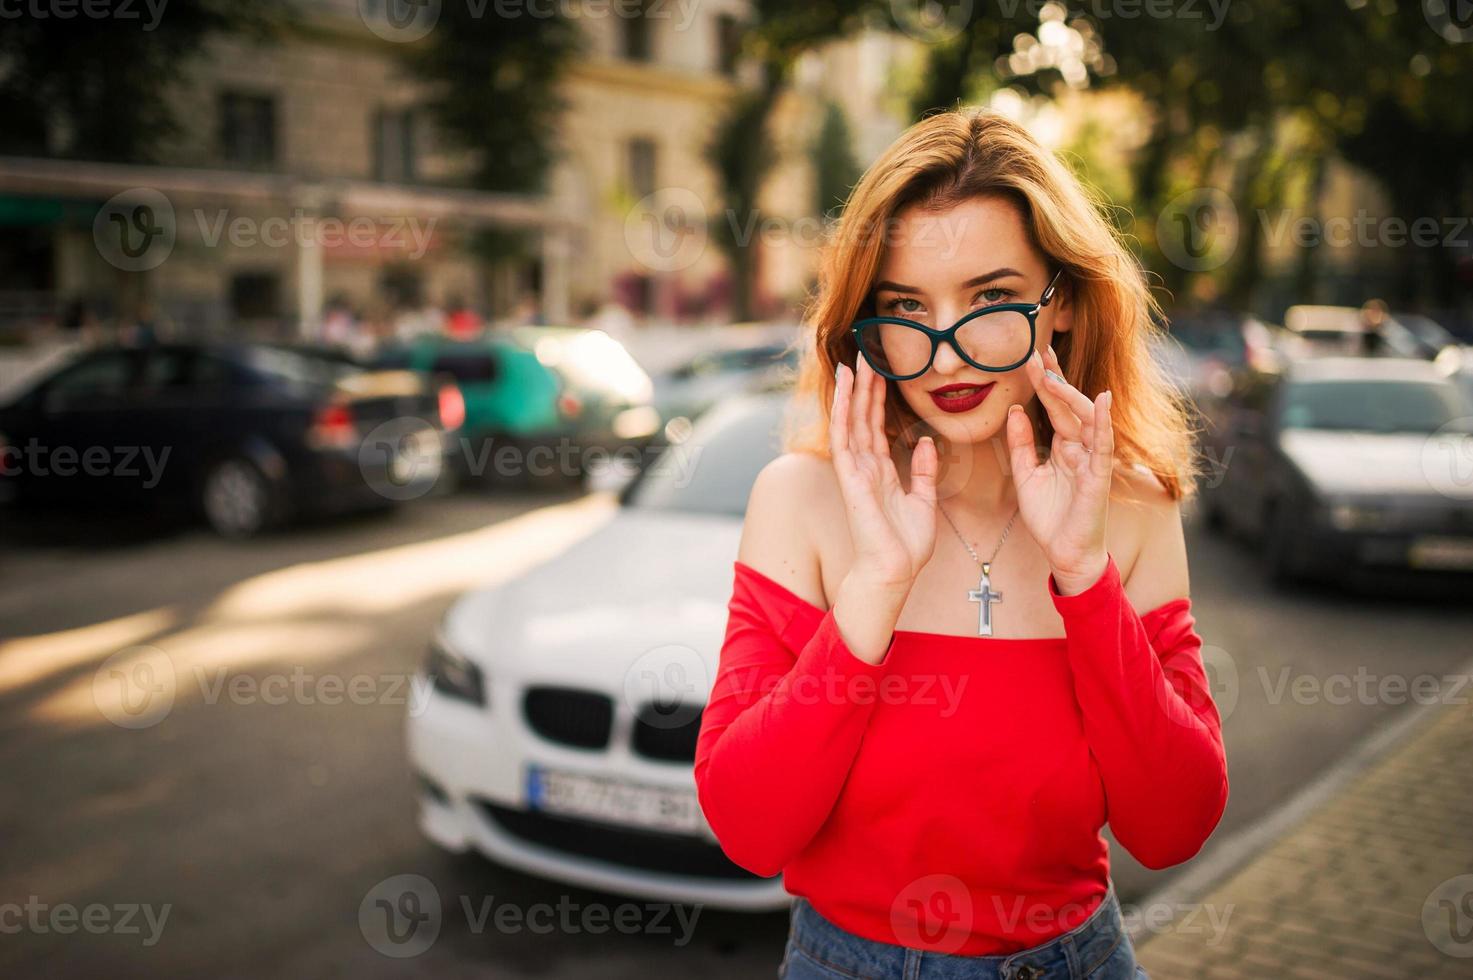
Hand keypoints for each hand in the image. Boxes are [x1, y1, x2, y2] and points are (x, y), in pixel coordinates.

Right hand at [830, 356, 937, 593]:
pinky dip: (844, 410)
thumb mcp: (924, 501)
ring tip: (855, 361)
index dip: (878, 399)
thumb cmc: (906, 547)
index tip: (881, 372)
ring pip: (851, 421)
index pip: (877, 427)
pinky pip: (845, 437)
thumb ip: (923, 472)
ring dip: (853, 391)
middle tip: (868, 353)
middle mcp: (865, 468)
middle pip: (863, 418)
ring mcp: (855, 471)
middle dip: (865, 386)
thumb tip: (924, 443)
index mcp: (881, 473)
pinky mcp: (850, 478)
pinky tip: (846, 387)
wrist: (894, 572)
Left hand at [1005, 346, 1112, 594]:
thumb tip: (1014, 410)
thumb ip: (1020, 444)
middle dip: (1054, 378)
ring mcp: (1092, 459)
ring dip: (1069, 394)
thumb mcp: (1025, 475)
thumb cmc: (1049, 517)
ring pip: (1086, 418)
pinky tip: (1101, 399)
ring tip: (1050, 373)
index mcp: (1064, 446)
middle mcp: (1081, 447)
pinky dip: (1103, 421)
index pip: (1054, 407)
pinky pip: (1103, 444)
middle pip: (1069, 405)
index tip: (1029, 357)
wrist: (1064, 553)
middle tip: (1038, 351)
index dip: (1043, 382)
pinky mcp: (1099, 476)